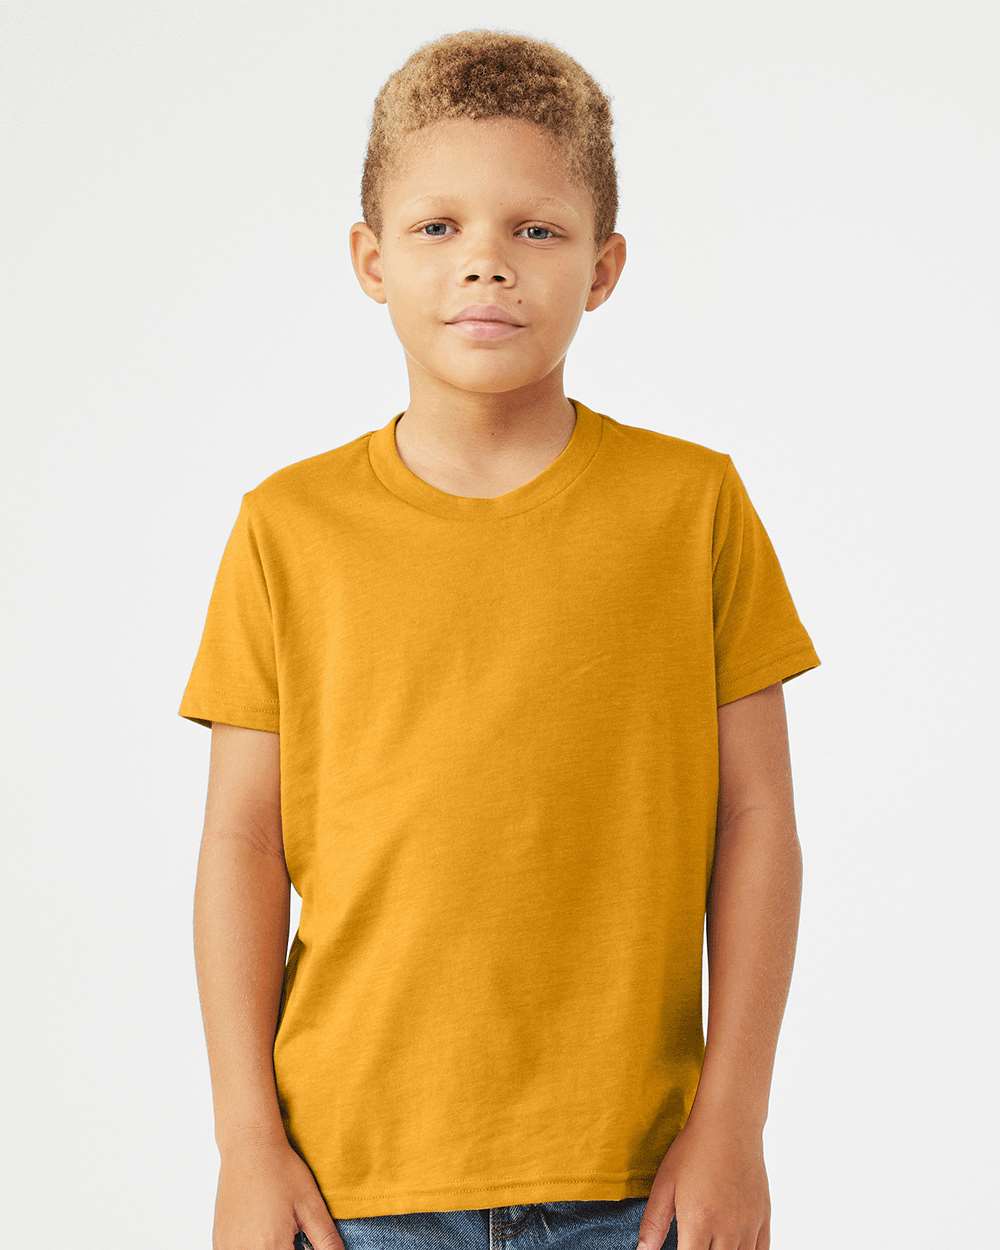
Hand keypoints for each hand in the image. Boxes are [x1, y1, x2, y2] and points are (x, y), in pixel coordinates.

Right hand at [213, 1132, 344, 1249]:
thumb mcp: (311, 1205)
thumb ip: (326, 1240)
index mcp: (271, 1247)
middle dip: (288, 1248)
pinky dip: (255, 1247)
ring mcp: (228, 1248)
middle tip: (294, 1234)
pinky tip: (263, 1232)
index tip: (303, 1240)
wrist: (249, 1147)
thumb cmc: (280, 1170)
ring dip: (272, 1248)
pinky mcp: (220, 1243)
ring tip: (279, 1229)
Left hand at [636, 1109, 770, 1249]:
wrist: (729, 1123)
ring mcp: (748, 1226)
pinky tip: (734, 1248)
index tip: (678, 1249)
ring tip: (709, 1245)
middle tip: (692, 1244)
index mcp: (698, 1222)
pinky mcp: (763, 1219)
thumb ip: (653, 1223)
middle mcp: (727, 1230)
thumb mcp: (665, 1183)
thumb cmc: (694, 1149)